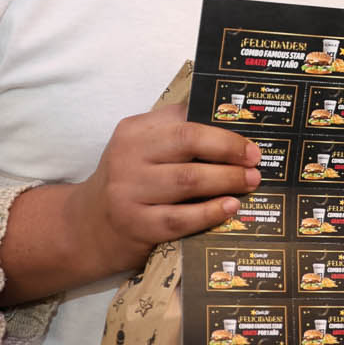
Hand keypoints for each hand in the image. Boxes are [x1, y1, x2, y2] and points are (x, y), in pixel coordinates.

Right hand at [63, 104, 262, 275]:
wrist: (88, 226)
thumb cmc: (129, 181)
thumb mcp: (141, 149)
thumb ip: (175, 133)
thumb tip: (230, 120)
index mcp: (134, 130)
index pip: (184, 117)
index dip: (221, 125)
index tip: (249, 134)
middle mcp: (128, 156)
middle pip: (188, 141)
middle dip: (229, 148)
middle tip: (255, 159)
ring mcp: (129, 192)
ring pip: (188, 180)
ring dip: (227, 179)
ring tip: (250, 181)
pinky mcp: (136, 225)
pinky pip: (181, 218)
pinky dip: (210, 212)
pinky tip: (230, 207)